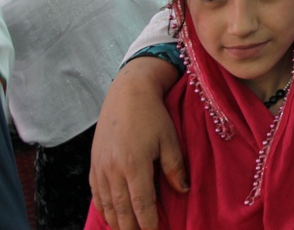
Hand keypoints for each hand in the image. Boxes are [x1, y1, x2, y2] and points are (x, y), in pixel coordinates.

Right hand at [89, 57, 184, 229]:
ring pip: (107, 203)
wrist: (127, 95)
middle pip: (121, 209)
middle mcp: (113, 169)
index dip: (147, 221)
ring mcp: (101, 167)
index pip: (141, 203)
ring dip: (116, 221)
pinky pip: (96, 193)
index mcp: (134, 165)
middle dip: (130, 227)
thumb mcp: (170, 140)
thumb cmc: (153, 116)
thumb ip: (175, 167)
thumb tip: (183, 191)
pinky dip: (103, 207)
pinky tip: (111, 215)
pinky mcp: (94, 163)